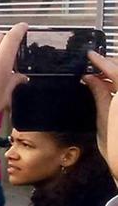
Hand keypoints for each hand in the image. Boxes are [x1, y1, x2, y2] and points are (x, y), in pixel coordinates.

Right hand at [84, 51, 117, 181]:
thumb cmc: (117, 150)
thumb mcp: (105, 121)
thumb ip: (101, 95)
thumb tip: (90, 77)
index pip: (117, 72)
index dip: (103, 61)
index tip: (90, 55)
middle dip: (113, 65)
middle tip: (94, 66)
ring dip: (116, 76)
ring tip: (101, 77)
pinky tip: (111, 89)